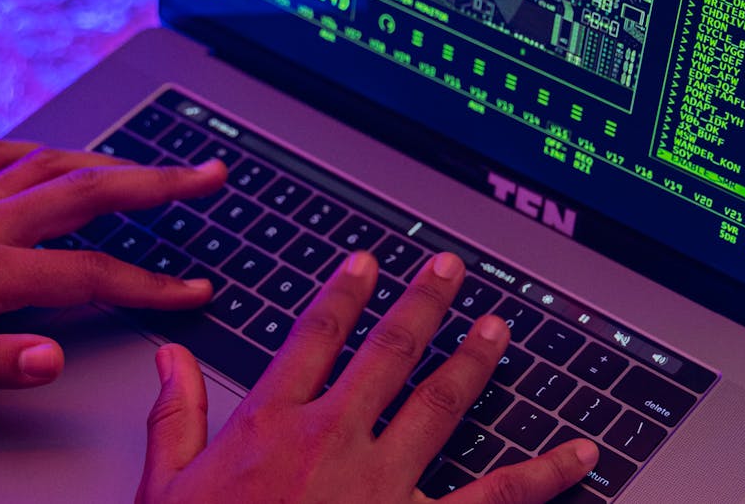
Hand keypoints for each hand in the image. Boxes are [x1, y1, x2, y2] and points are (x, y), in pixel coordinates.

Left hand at [0, 139, 226, 411]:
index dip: (151, 285)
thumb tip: (54, 357)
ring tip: (153, 167)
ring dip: (111, 160)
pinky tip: (53, 155)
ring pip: (50, 164)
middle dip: (158, 183)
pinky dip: (36, 150)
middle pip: (88, 192)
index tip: (195, 291)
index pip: (90, 275)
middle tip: (209, 173)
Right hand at [138, 252, 597, 502]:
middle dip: (422, 304)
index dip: (343, 295)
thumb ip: (176, 418)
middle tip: (450, 270)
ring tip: (499, 329)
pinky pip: (493, 497)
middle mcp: (332, 440)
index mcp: (271, 425)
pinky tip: (579, 455)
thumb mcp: (165, 489)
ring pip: (439, 404)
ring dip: (473, 361)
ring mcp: (380, 484)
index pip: (313, 338)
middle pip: (387, 352)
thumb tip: (170, 359)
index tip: (366, 264)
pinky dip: (543, 474)